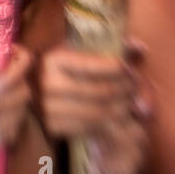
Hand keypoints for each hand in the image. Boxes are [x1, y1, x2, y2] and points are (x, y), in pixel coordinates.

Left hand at [0, 44, 33, 144]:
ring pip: (19, 113)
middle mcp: (10, 76)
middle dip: (1, 105)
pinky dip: (1, 134)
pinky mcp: (3, 117)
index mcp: (0, 56)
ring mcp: (8, 98)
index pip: (24, 61)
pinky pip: (13, 129)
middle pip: (23, 92)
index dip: (14, 75)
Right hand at [38, 41, 149, 173]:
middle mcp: (48, 85)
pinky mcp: (54, 127)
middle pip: (99, 91)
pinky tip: (117, 114)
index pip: (93, 66)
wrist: (34, 88)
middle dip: (124, 90)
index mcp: (54, 60)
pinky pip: (90, 127)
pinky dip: (108, 122)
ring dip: (122, 107)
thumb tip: (140, 47)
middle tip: (136, 87)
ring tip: (131, 100)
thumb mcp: (81, 49)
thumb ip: (112, 46)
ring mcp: (49, 109)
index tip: (131, 69)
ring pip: (98, 112)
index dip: (117, 68)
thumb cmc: (66, 66)